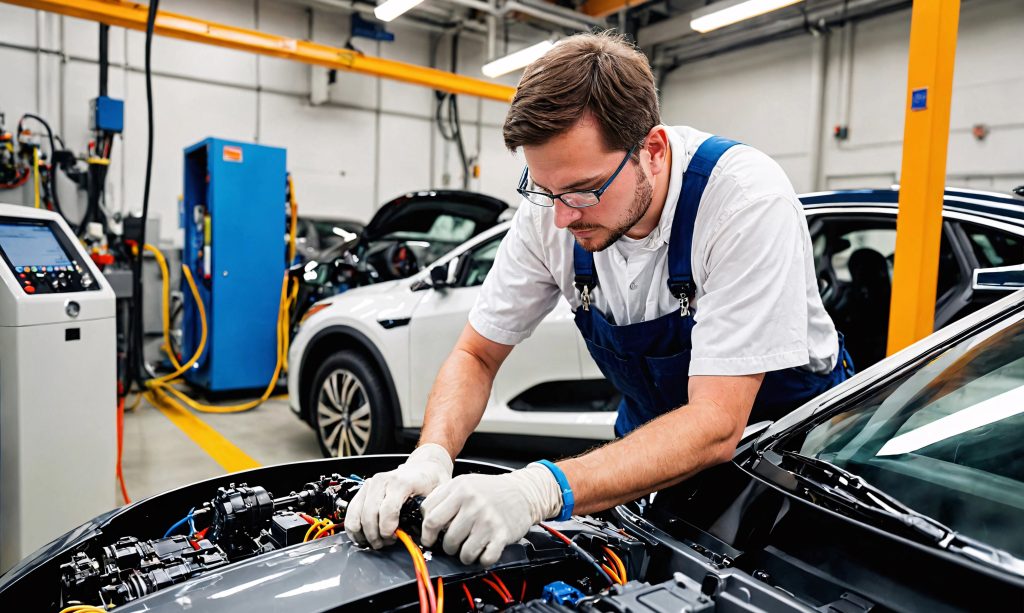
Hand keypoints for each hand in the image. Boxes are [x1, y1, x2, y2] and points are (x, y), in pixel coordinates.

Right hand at [345, 443, 452, 548]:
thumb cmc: (429, 481)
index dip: (388, 530)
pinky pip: (351, 512)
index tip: (394, 538)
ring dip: (363, 534)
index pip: (387, 510)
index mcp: (400, 482)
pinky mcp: (363, 490)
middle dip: (375, 536)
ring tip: (375, 541)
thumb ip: (429, 513)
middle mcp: (381, 481)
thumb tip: (424, 534)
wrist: (422, 468)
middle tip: (385, 543)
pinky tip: (364, 536)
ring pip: (355, 515)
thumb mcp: (436, 495)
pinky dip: (354, 528)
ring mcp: (370, 484)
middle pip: (369, 515)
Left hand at [420, 463, 561, 566]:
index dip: (426, 532)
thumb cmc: (491, 490)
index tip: (430, 537)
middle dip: (446, 546)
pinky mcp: (502, 535)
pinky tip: (483, 550)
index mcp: (459, 489)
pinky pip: (484, 558)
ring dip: (464, 555)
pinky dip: (482, 559)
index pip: (430, 518)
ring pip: (463, 552)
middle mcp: (473, 504)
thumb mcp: (464, 483)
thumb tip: (423, 517)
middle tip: (452, 543)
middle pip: (446, 539)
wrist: (523, 492)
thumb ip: (442, 497)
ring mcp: (488, 520)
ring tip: (469, 546)